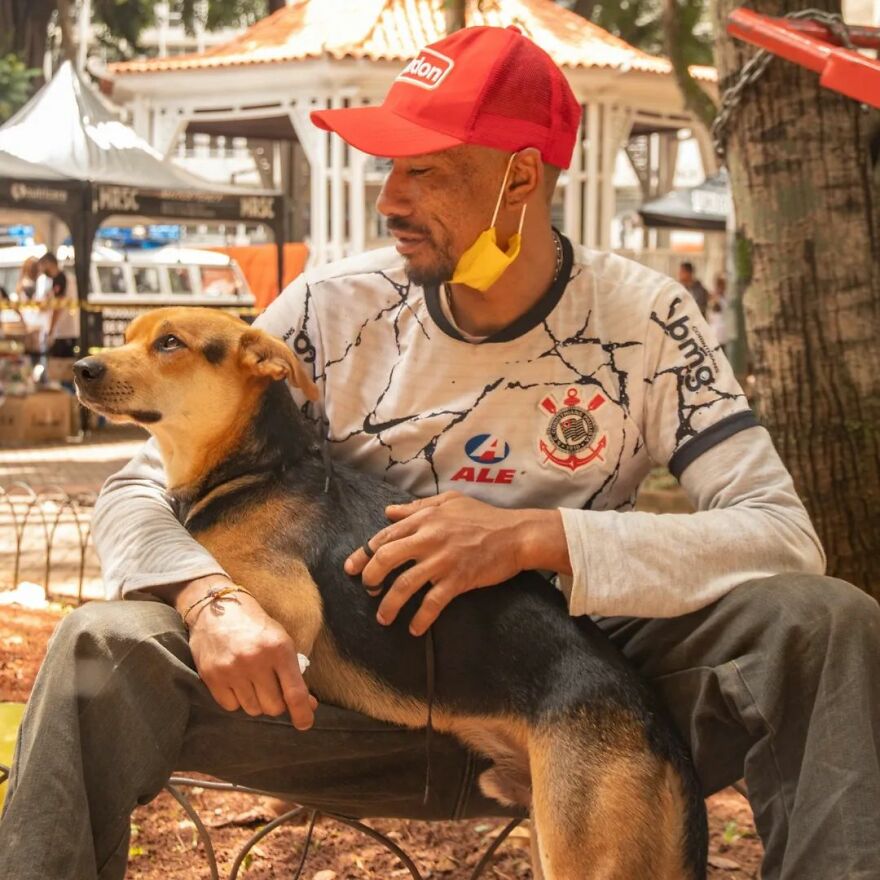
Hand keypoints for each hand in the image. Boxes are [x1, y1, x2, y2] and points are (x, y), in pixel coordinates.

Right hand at [182, 577, 317, 729]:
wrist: (217, 608)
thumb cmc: (256, 626)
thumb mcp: (281, 641)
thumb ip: (294, 672)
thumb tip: (308, 705)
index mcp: (279, 649)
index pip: (295, 693)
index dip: (303, 713)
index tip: (305, 724)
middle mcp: (256, 660)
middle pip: (273, 707)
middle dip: (276, 703)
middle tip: (272, 688)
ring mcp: (232, 669)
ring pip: (252, 709)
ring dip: (256, 701)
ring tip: (252, 680)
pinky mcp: (212, 676)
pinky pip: (231, 706)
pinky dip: (237, 700)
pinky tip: (236, 681)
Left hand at [344, 492, 568, 635]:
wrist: (517, 534)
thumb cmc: (484, 516)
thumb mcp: (450, 501)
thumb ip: (417, 507)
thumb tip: (389, 512)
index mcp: (425, 518)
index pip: (385, 536)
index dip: (364, 553)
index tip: (352, 568)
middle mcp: (429, 537)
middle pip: (386, 559)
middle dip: (370, 578)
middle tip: (367, 591)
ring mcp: (443, 560)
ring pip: (404, 584)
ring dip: (389, 604)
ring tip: (383, 617)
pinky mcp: (458, 579)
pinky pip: (432, 603)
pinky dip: (420, 618)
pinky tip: (414, 628)